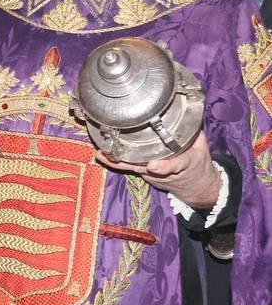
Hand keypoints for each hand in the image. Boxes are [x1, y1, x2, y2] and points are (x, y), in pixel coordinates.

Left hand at [97, 131, 221, 208]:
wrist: (197, 188)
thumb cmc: (198, 165)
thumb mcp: (202, 149)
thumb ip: (194, 134)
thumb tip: (187, 116)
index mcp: (183, 164)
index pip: (175, 165)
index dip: (164, 166)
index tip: (154, 166)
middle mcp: (164, 172)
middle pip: (145, 166)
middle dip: (128, 160)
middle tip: (112, 153)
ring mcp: (153, 174)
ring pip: (134, 168)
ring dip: (117, 162)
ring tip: (102, 153)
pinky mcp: (146, 174)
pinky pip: (130, 168)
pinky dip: (116, 163)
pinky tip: (102, 155)